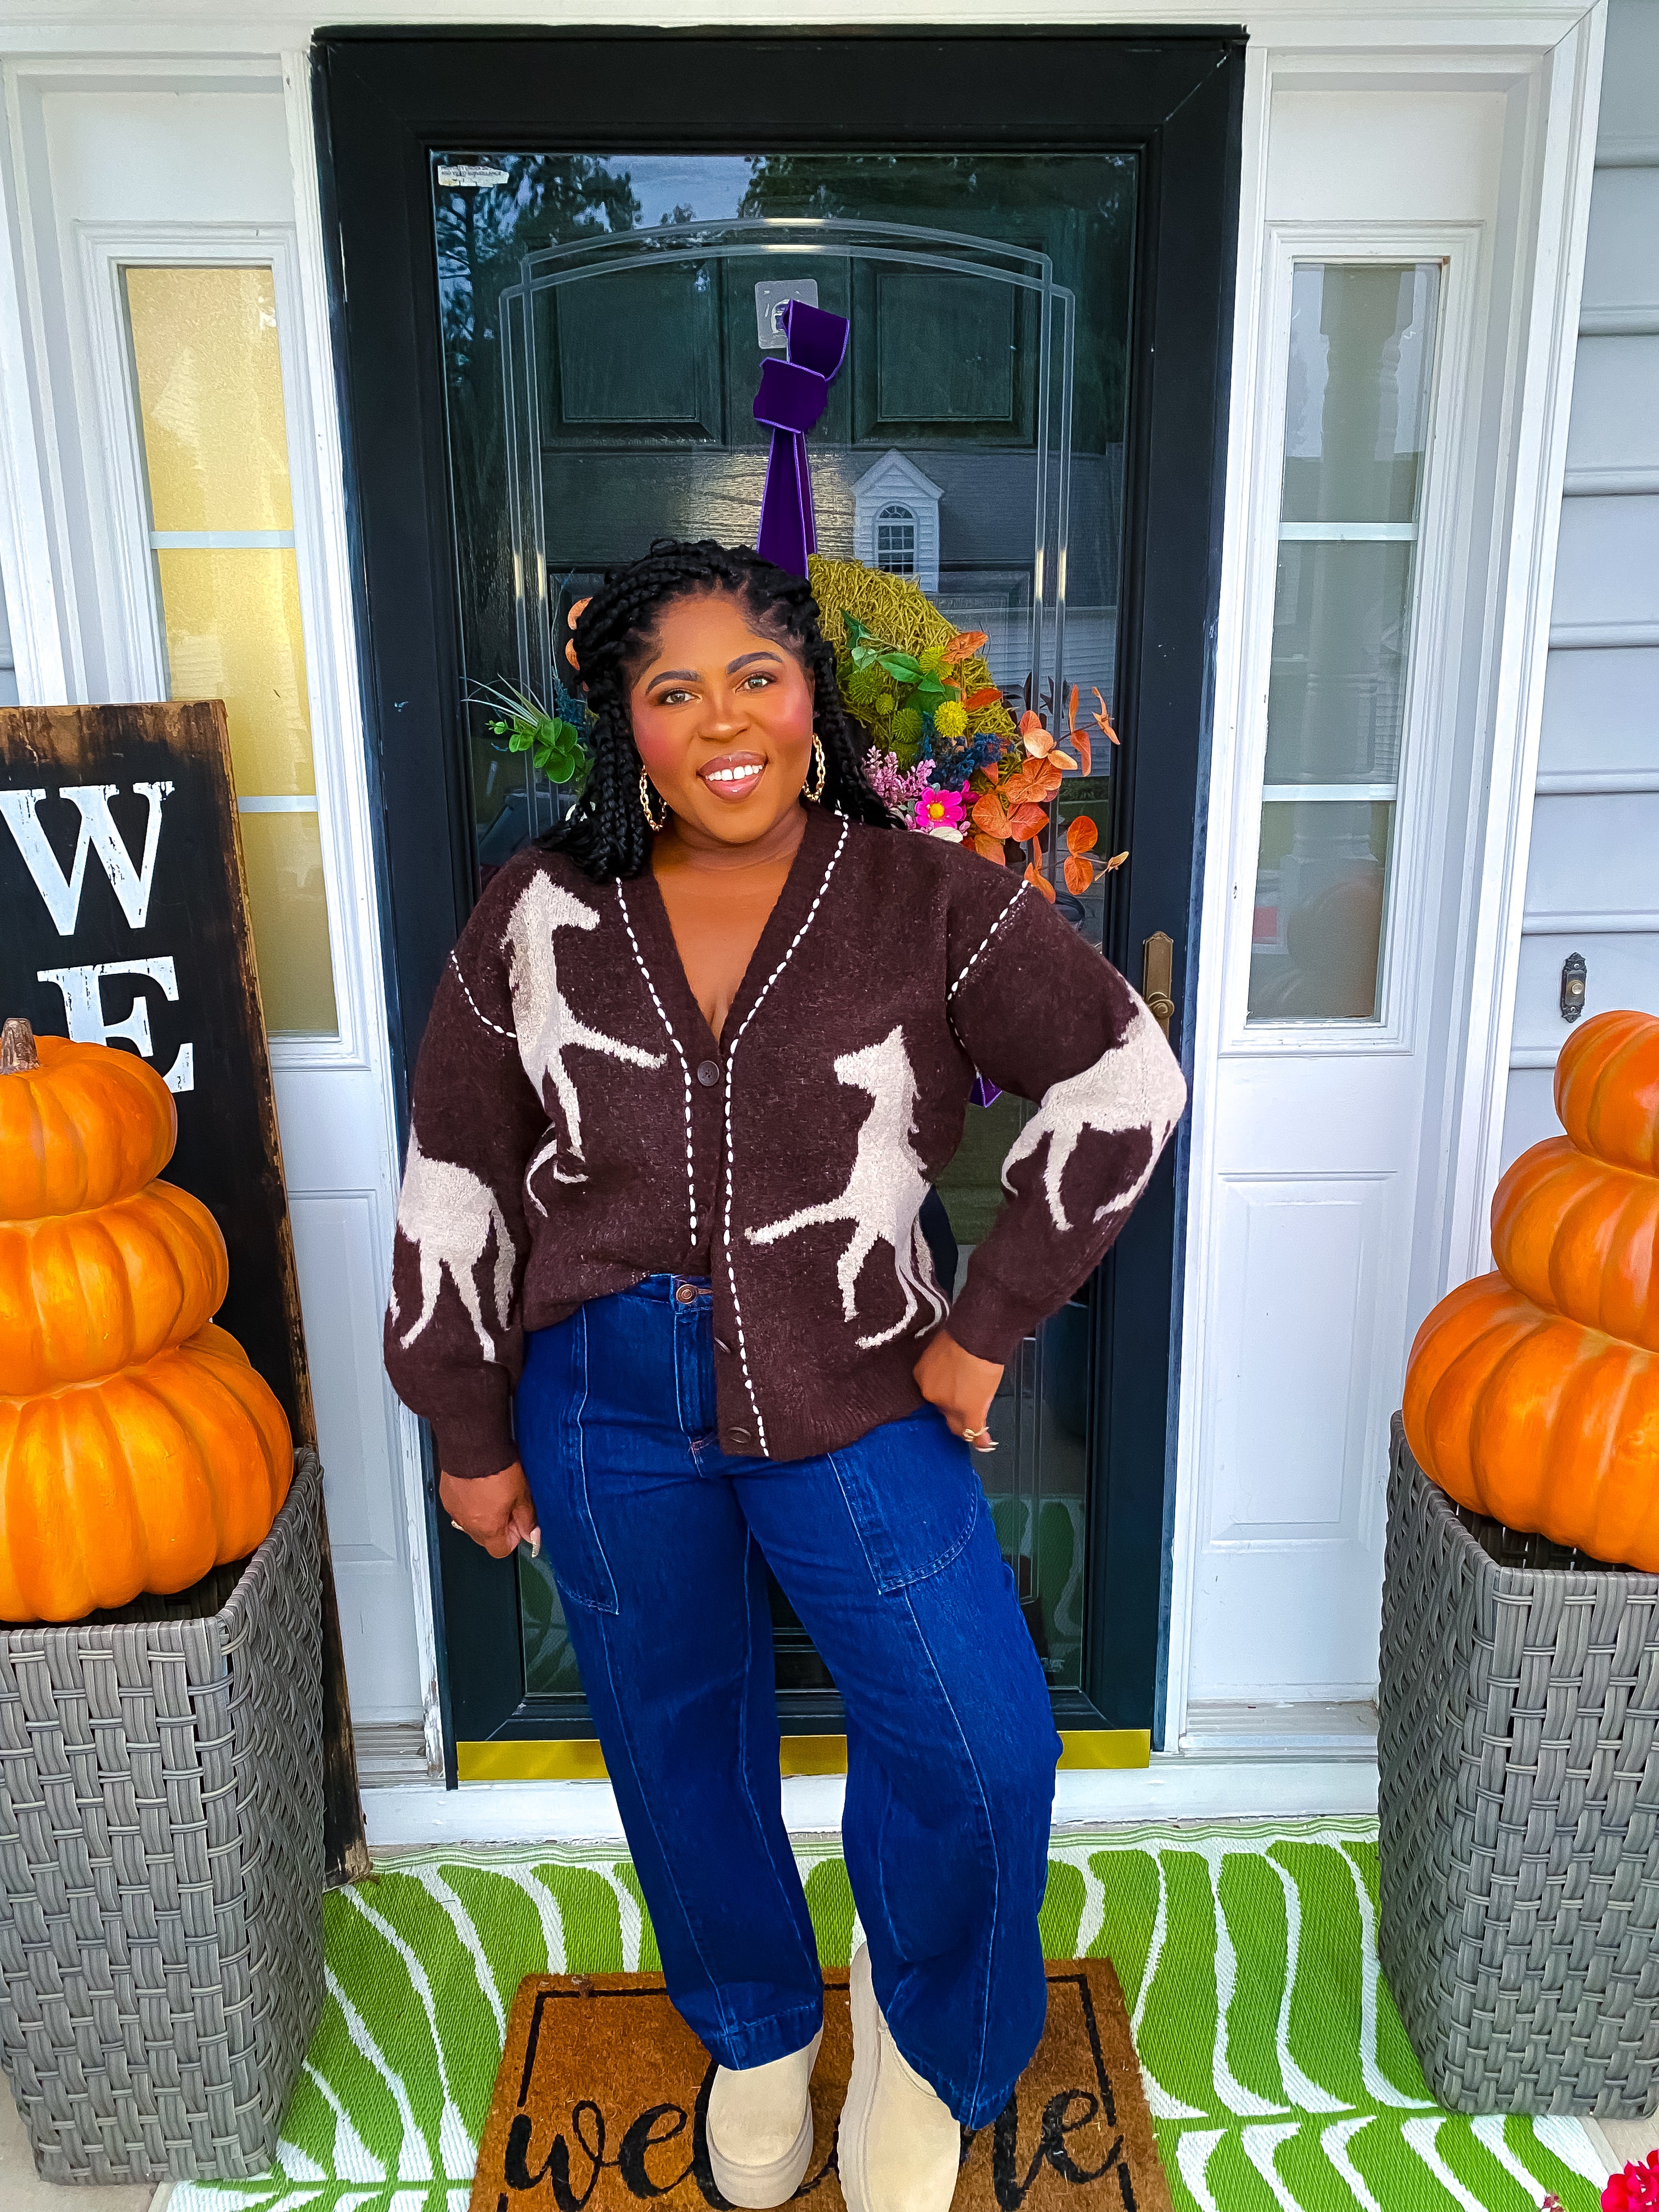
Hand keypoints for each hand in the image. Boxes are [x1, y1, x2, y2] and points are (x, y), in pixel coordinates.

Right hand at [439, 1461, 539, 1558]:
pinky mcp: (446, 1496)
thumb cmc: (497, 1468)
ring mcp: (455, 1510)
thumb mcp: (522, 1495)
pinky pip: (460, 1506)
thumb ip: (527, 1519)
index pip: (501, 1550)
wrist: (473, 1446)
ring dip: (482, 1512)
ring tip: (492, 1490)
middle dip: (498, 1525)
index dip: (512, 1537)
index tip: (517, 1521)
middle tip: (507, 1503)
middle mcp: (467, 1523)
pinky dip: (469, 1500)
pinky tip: (477, 1484)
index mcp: (488, 1528)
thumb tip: (532, 1535)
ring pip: (471, 1521)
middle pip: (485, 1537)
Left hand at [914, 1328, 1003, 1451]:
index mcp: (922, 1376)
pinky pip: (974, 1431)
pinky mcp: (970, 1411)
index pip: (932, 1394)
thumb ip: (943, 1366)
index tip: (953, 1394)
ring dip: (967, 1425)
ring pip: (957, 1423)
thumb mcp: (941, 1350)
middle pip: (942, 1409)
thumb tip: (955, 1370)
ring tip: (976, 1431)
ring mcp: (950, 1405)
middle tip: (966, 1407)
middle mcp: (932, 1393)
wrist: (975, 1337)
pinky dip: (980, 1439)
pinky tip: (985, 1443)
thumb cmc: (962, 1336)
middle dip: (954, 1409)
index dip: (945, 1395)